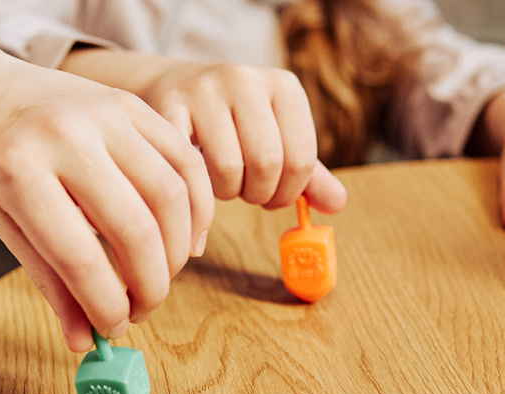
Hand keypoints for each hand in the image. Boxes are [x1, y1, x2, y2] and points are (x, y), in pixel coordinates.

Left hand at [0, 41, 213, 350]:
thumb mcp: (4, 223)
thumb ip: (49, 281)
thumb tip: (84, 341)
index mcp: (19, 172)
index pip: (78, 258)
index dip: (106, 305)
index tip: (114, 328)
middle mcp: (66, 137)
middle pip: (136, 228)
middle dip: (151, 285)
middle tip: (143, 309)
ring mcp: (105, 114)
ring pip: (171, 195)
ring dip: (177, 251)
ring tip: (160, 276)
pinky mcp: (133, 103)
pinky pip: (184, 160)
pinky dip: (195, 206)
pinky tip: (181, 237)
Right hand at [60, 49, 346, 212]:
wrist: (177, 87)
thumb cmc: (237, 124)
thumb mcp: (277, 138)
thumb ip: (308, 174)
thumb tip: (336, 204)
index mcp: (284, 86)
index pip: (301, 160)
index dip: (289, 192)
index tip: (275, 196)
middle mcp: (246, 78)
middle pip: (267, 165)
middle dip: (259, 194)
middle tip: (248, 193)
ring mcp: (204, 89)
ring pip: (226, 170)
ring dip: (226, 193)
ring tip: (222, 183)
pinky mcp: (168, 106)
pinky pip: (188, 167)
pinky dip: (194, 192)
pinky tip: (194, 189)